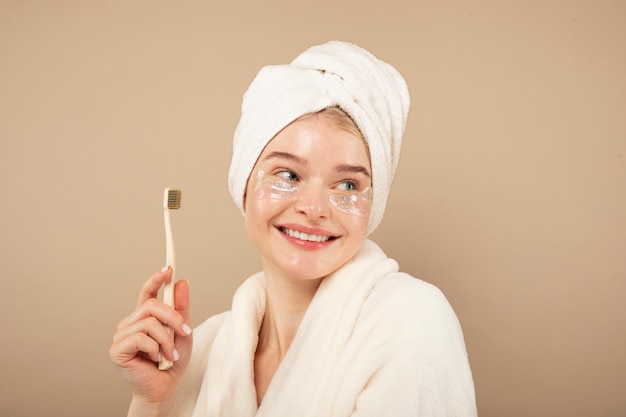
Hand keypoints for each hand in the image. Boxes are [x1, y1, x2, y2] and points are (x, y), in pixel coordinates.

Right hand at [109, 267, 192, 409]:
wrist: (164, 389)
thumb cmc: (172, 362)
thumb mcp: (183, 332)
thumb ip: (181, 309)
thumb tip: (181, 282)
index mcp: (144, 318)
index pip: (147, 292)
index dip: (156, 278)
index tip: (168, 268)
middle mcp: (130, 323)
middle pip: (151, 304)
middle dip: (173, 317)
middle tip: (186, 331)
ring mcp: (121, 335)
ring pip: (148, 322)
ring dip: (167, 339)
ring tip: (171, 355)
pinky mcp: (117, 349)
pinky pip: (140, 338)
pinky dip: (155, 348)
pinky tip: (157, 360)